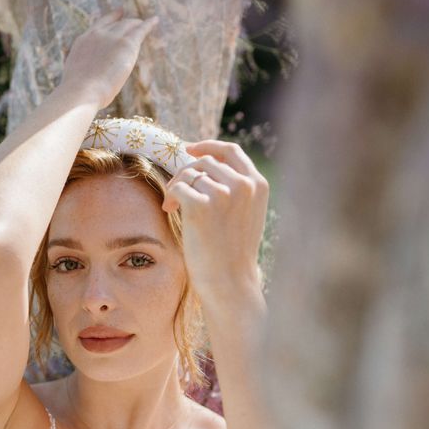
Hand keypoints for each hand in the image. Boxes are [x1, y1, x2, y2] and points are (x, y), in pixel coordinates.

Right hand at [59, 8, 158, 108]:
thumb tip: (88, 83)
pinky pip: (140, 30)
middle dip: (127, 24)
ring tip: (145, 25)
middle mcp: (98, 35)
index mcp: (84, 41)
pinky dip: (148, 24)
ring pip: (129, 26)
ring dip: (137, 25)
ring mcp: (112, 38)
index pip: (100, 25)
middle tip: (136, 24)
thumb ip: (84, 73)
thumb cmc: (78, 93)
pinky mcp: (126, 44)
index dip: (112, 18)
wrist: (81, 91)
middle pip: (117, 24)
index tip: (119, 12)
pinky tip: (155, 20)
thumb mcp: (76, 79)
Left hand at [161, 140, 268, 297]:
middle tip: (174, 194)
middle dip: (185, 174)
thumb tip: (201, 163)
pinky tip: (170, 211)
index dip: (208, 146)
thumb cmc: (232, 253)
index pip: (231, 151)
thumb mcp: (243, 215)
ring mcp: (225, 193)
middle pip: (205, 161)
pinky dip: (170, 197)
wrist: (230, 282)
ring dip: (176, 188)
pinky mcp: (203, 206)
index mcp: (258, 185)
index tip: (189, 148)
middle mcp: (244, 185)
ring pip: (190, 174)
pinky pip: (178, 188)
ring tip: (173, 208)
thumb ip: (233, 189)